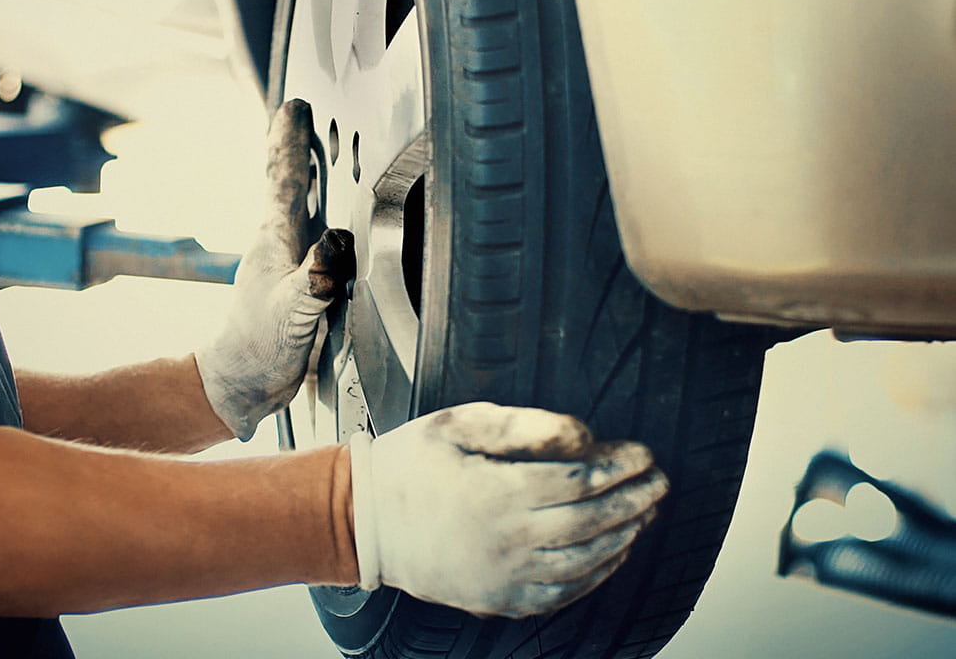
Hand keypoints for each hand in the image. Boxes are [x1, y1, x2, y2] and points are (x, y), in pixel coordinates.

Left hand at [196, 99, 354, 440]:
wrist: (242, 384)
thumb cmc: (260, 349)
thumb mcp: (293, 311)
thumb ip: (315, 276)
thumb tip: (337, 240)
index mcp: (274, 241)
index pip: (283, 179)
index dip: (290, 141)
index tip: (294, 106)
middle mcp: (277, 245)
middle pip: (286, 184)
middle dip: (294, 148)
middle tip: (298, 115)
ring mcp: (283, 263)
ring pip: (296, 208)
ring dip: (303, 178)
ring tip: (314, 155)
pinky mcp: (293, 283)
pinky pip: (310, 239)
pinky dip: (318, 219)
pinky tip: (328, 226)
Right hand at [349, 402, 667, 617]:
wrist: (364, 522)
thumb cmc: (410, 463)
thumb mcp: (456, 424)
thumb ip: (521, 425)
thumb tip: (581, 434)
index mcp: (497, 491)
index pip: (580, 479)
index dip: (620, 465)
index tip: (645, 453)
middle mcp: (506, 539)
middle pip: (591, 522)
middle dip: (633, 500)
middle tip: (660, 483)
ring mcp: (503, 575)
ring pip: (583, 561)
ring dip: (623, 537)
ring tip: (644, 515)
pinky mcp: (497, 598)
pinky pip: (560, 593)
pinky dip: (594, 576)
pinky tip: (611, 556)